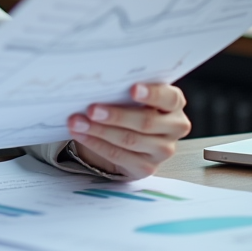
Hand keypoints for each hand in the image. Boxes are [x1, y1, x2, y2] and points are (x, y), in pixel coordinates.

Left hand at [67, 83, 190, 178]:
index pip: (170, 98)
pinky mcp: (147, 167)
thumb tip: (100, 83)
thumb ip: (125, 89)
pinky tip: (81, 134)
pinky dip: (96, 143)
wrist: (127, 137)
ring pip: (130, 140)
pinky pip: (118, 155)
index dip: (152, 94)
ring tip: (77, 121)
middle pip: (146, 122)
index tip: (132, 89)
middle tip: (91, 109)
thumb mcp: (133, 96)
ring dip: (99, 130)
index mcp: (174, 104)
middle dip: (116, 115)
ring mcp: (163, 150)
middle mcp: (174, 128)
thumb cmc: (131, 107)